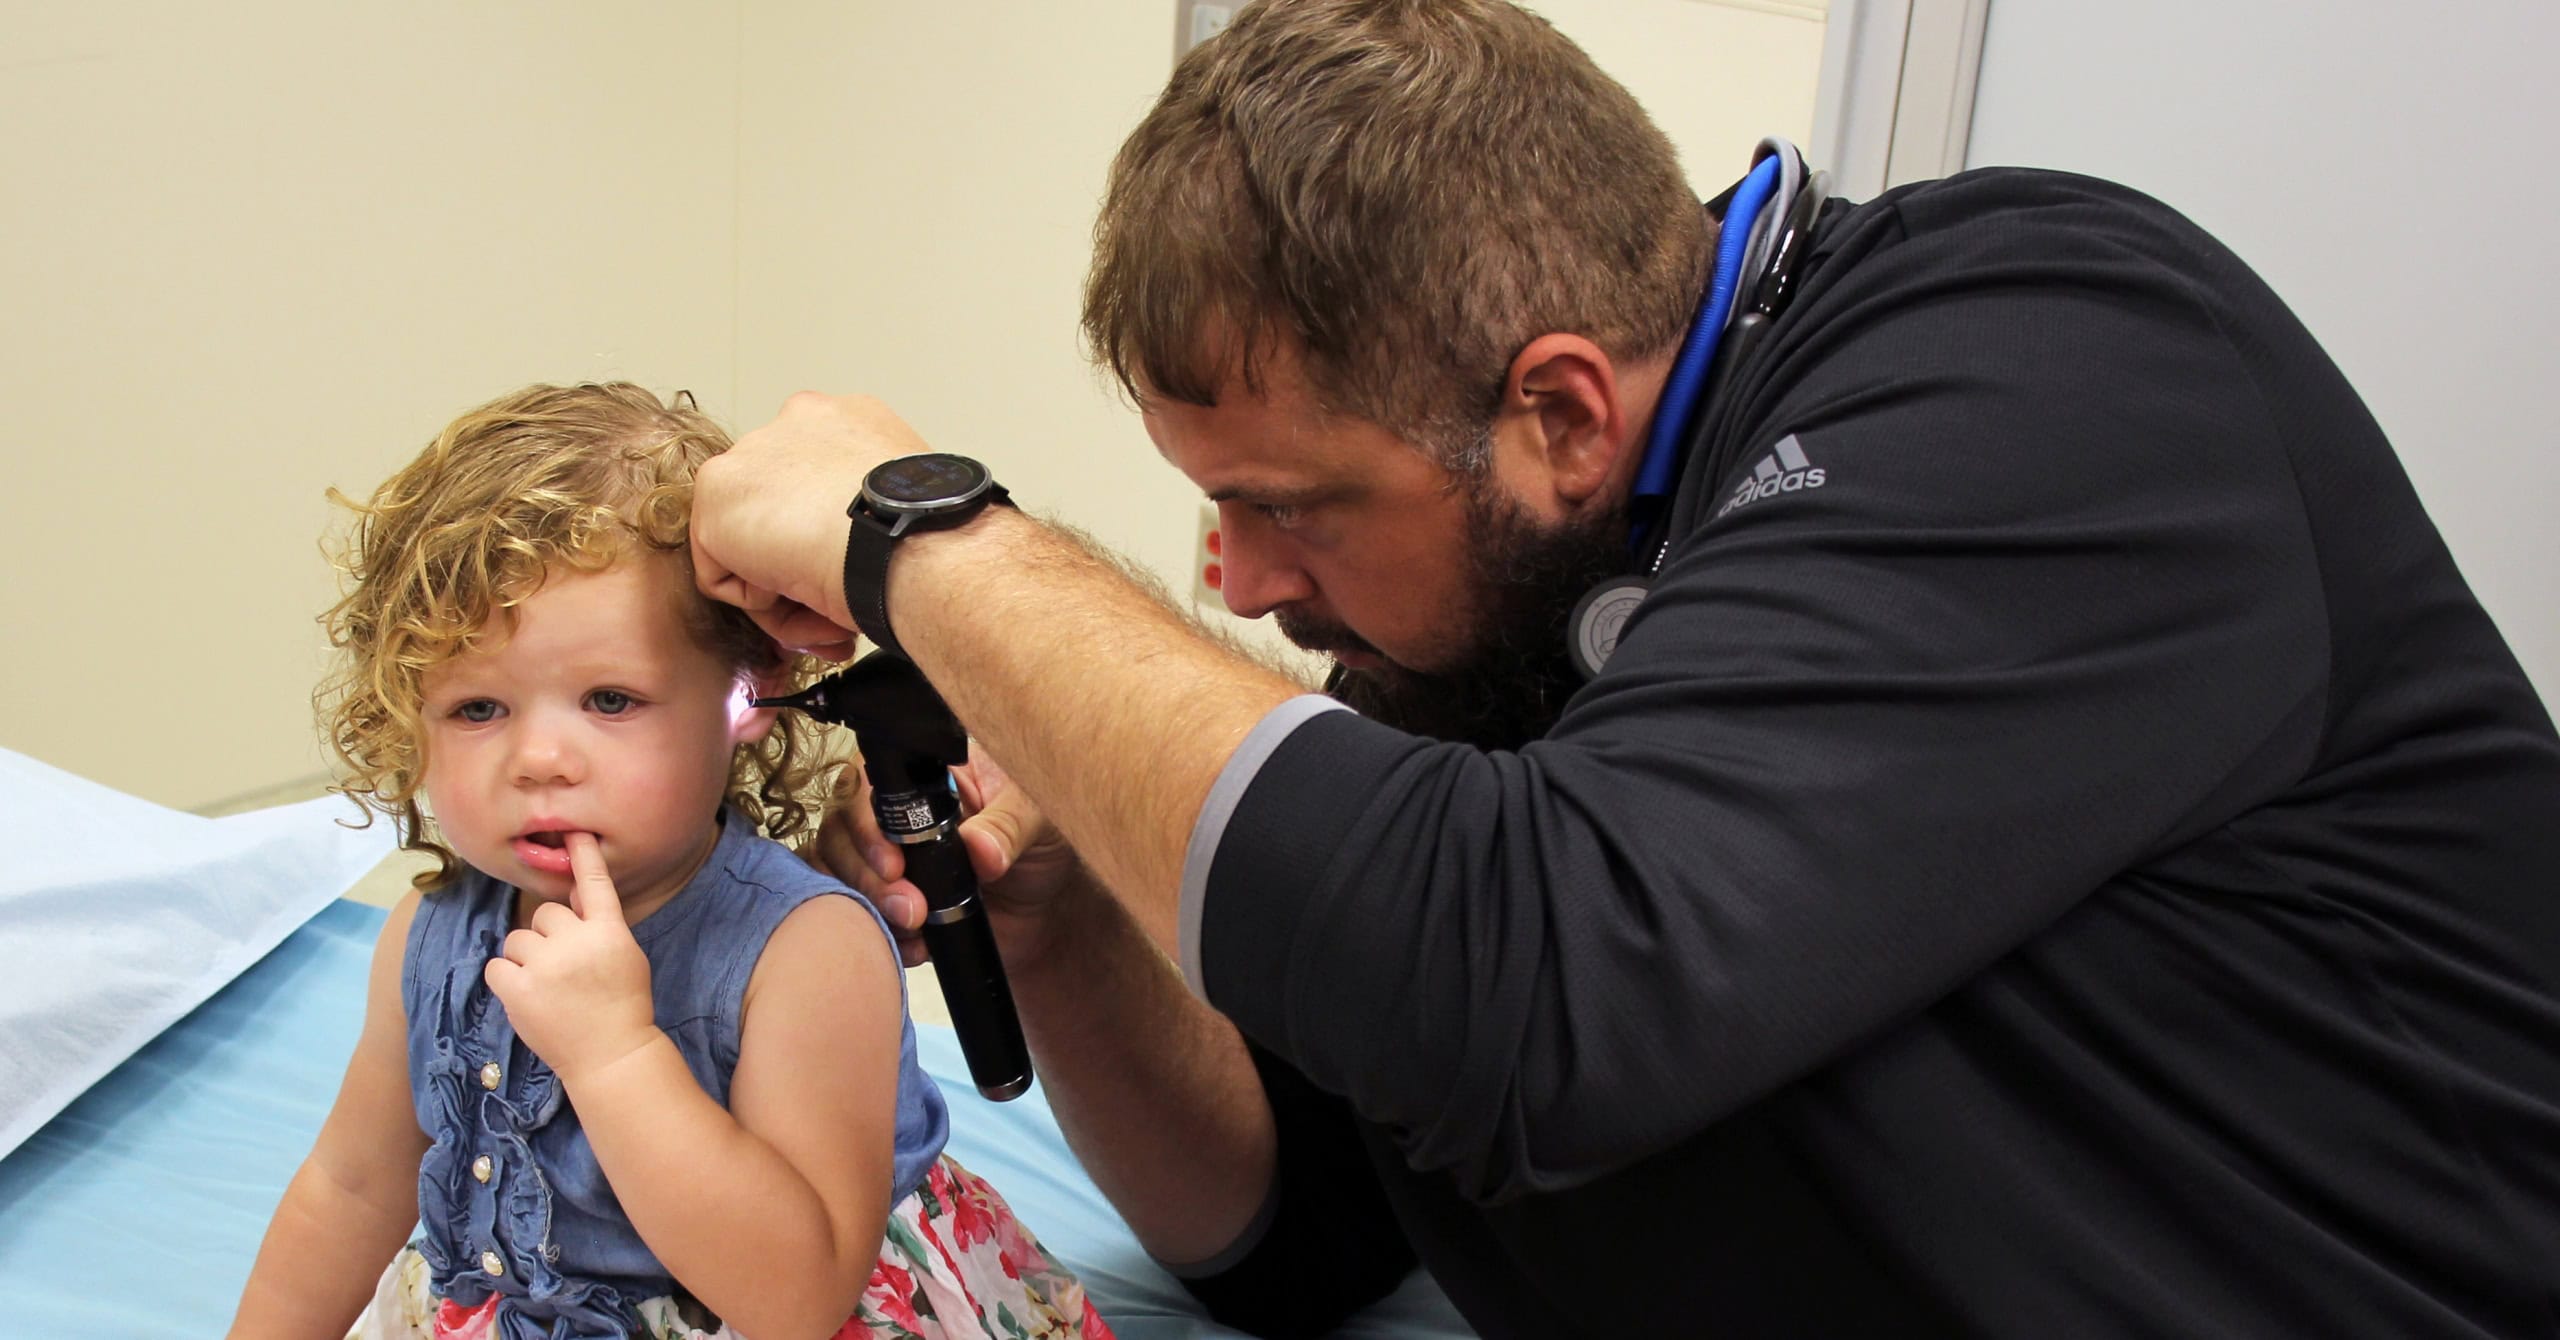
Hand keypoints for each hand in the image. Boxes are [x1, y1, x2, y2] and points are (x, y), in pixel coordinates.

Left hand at [483, 834, 659, 1082]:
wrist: (610, 1055)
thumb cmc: (621, 1004)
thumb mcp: (624, 956)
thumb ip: (598, 925)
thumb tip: (570, 895)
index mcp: (609, 932)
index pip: (594, 884)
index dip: (583, 856)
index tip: (574, 833)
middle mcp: (577, 943)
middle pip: (545, 914)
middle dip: (548, 936)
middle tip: (563, 967)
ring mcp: (546, 966)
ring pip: (518, 939)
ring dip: (527, 958)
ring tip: (546, 986)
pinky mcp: (519, 990)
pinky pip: (497, 966)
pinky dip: (508, 978)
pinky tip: (527, 995)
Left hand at [691, 392, 935, 657]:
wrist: (906, 539)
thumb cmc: (926, 531)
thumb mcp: (902, 502)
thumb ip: (866, 506)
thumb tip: (855, 544)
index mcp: (840, 419)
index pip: (811, 483)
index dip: (828, 535)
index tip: (855, 563)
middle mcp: (788, 425)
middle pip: (775, 513)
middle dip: (798, 562)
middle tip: (839, 595)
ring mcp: (746, 460)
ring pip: (748, 547)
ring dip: (785, 588)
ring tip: (830, 608)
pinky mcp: (714, 501)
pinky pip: (722, 578)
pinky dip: (762, 604)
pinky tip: (803, 591)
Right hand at [806, 746, 1087, 968]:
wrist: (1047, 910)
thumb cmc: (1044, 844)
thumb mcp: (1040, 821)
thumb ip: (1009, 827)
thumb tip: (980, 849)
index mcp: (926, 772)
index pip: (870, 780)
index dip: (869, 821)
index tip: (895, 863)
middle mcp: (894, 808)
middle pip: (840, 826)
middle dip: (867, 872)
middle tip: (909, 905)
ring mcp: (883, 853)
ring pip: (834, 866)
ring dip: (864, 900)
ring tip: (911, 925)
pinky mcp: (884, 895)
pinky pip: (849, 909)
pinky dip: (874, 930)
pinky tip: (911, 946)